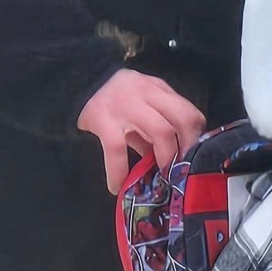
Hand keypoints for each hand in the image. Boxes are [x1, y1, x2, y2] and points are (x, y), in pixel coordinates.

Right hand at [77, 69, 205, 192]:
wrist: (75, 83)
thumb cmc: (114, 100)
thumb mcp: (141, 105)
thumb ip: (158, 125)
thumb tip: (175, 158)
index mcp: (158, 89)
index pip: (189, 111)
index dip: (196, 137)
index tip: (194, 155)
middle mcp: (146, 93)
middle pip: (183, 119)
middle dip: (187, 147)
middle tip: (182, 168)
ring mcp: (125, 106)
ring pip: (161, 131)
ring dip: (166, 157)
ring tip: (162, 176)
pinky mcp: (103, 121)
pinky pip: (117, 150)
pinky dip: (119, 172)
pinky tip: (117, 186)